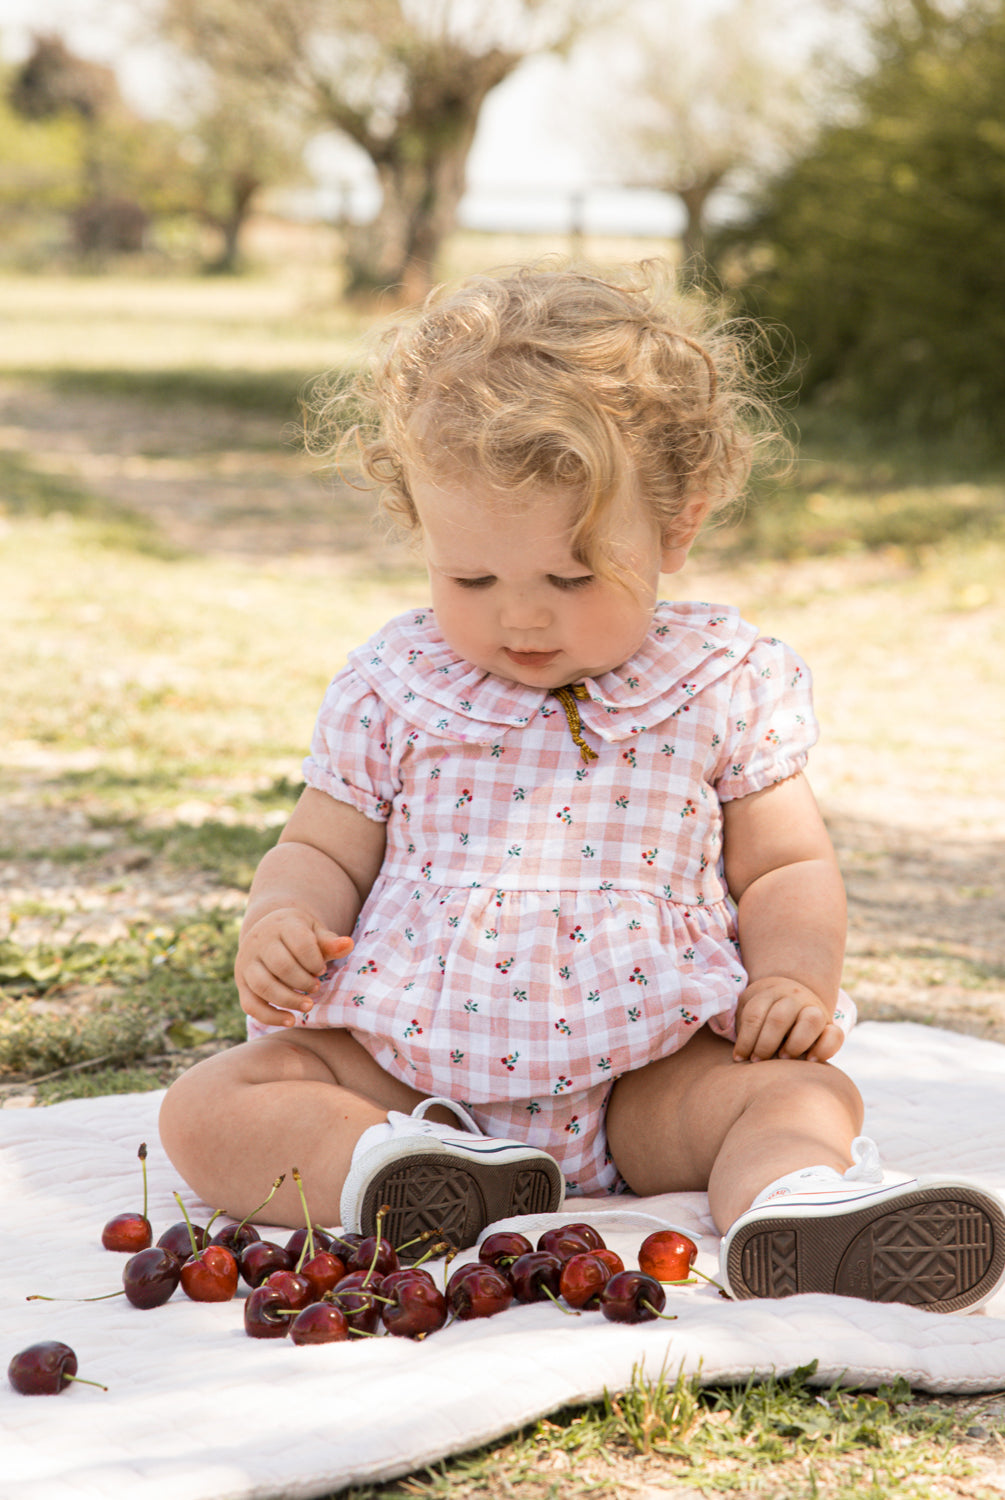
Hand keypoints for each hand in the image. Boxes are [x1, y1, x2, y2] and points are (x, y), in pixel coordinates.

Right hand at [236, 908, 352, 1027]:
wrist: (270, 930)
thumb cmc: (299, 934)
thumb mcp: (314, 932)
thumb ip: (330, 942)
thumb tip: (348, 945)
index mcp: (281, 925)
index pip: (300, 945)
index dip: (315, 961)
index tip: (321, 969)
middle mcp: (259, 942)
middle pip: (282, 966)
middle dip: (303, 982)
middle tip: (316, 987)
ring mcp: (246, 963)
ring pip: (264, 986)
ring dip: (289, 1000)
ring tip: (308, 1005)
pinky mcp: (241, 983)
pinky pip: (251, 1005)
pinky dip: (270, 1016)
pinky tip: (290, 1020)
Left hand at [732, 975, 843, 1062]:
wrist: (793, 998)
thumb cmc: (763, 1012)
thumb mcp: (748, 1007)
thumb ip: (742, 1022)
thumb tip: (737, 1053)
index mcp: (770, 991)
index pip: (754, 1014)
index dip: (745, 1039)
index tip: (740, 1057)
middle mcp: (794, 997)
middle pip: (779, 1018)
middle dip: (765, 1044)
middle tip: (758, 1060)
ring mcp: (815, 1009)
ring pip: (811, 1021)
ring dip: (794, 1043)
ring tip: (783, 1058)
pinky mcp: (831, 1026)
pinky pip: (835, 1035)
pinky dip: (824, 1049)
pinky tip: (810, 1060)